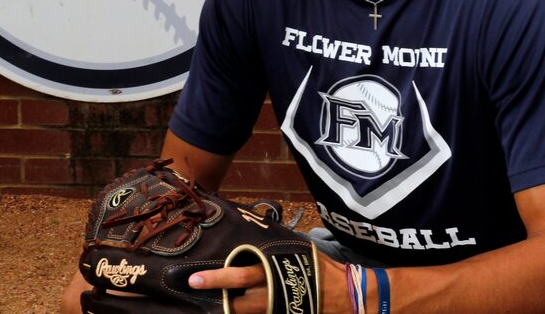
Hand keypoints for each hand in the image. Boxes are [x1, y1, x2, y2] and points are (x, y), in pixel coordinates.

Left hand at [188, 251, 351, 313]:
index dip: (217, 278)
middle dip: (218, 296)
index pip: (239, 275)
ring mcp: (278, 310)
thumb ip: (275, 248)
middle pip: (237, 301)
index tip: (195, 279)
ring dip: (233, 306)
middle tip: (196, 288)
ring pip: (246, 313)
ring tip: (222, 300)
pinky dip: (250, 312)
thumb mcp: (297, 250)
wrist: (348, 295)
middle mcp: (271, 294)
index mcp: (273, 271)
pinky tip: (242, 307)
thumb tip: (254, 239)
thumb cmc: (321, 268)